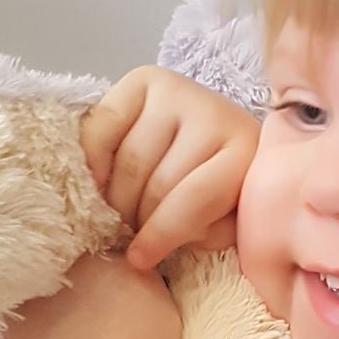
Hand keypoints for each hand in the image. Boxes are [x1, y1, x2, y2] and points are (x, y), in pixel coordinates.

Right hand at [81, 67, 259, 270]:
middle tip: (126, 235)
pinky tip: (97, 180)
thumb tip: (148, 249)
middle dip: (136, 219)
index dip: (160, 235)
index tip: (138, 259)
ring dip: (115, 197)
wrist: (215, 132)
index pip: (194, 199)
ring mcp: (178, 91)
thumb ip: (203, 235)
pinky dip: (92, 160)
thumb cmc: (221, 188)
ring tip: (116, 212)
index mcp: (246, 152)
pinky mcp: (145, 79)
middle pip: (156, 182)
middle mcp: (214, 112)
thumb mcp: (226, 219)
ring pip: (129, 161)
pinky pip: (103, 127)